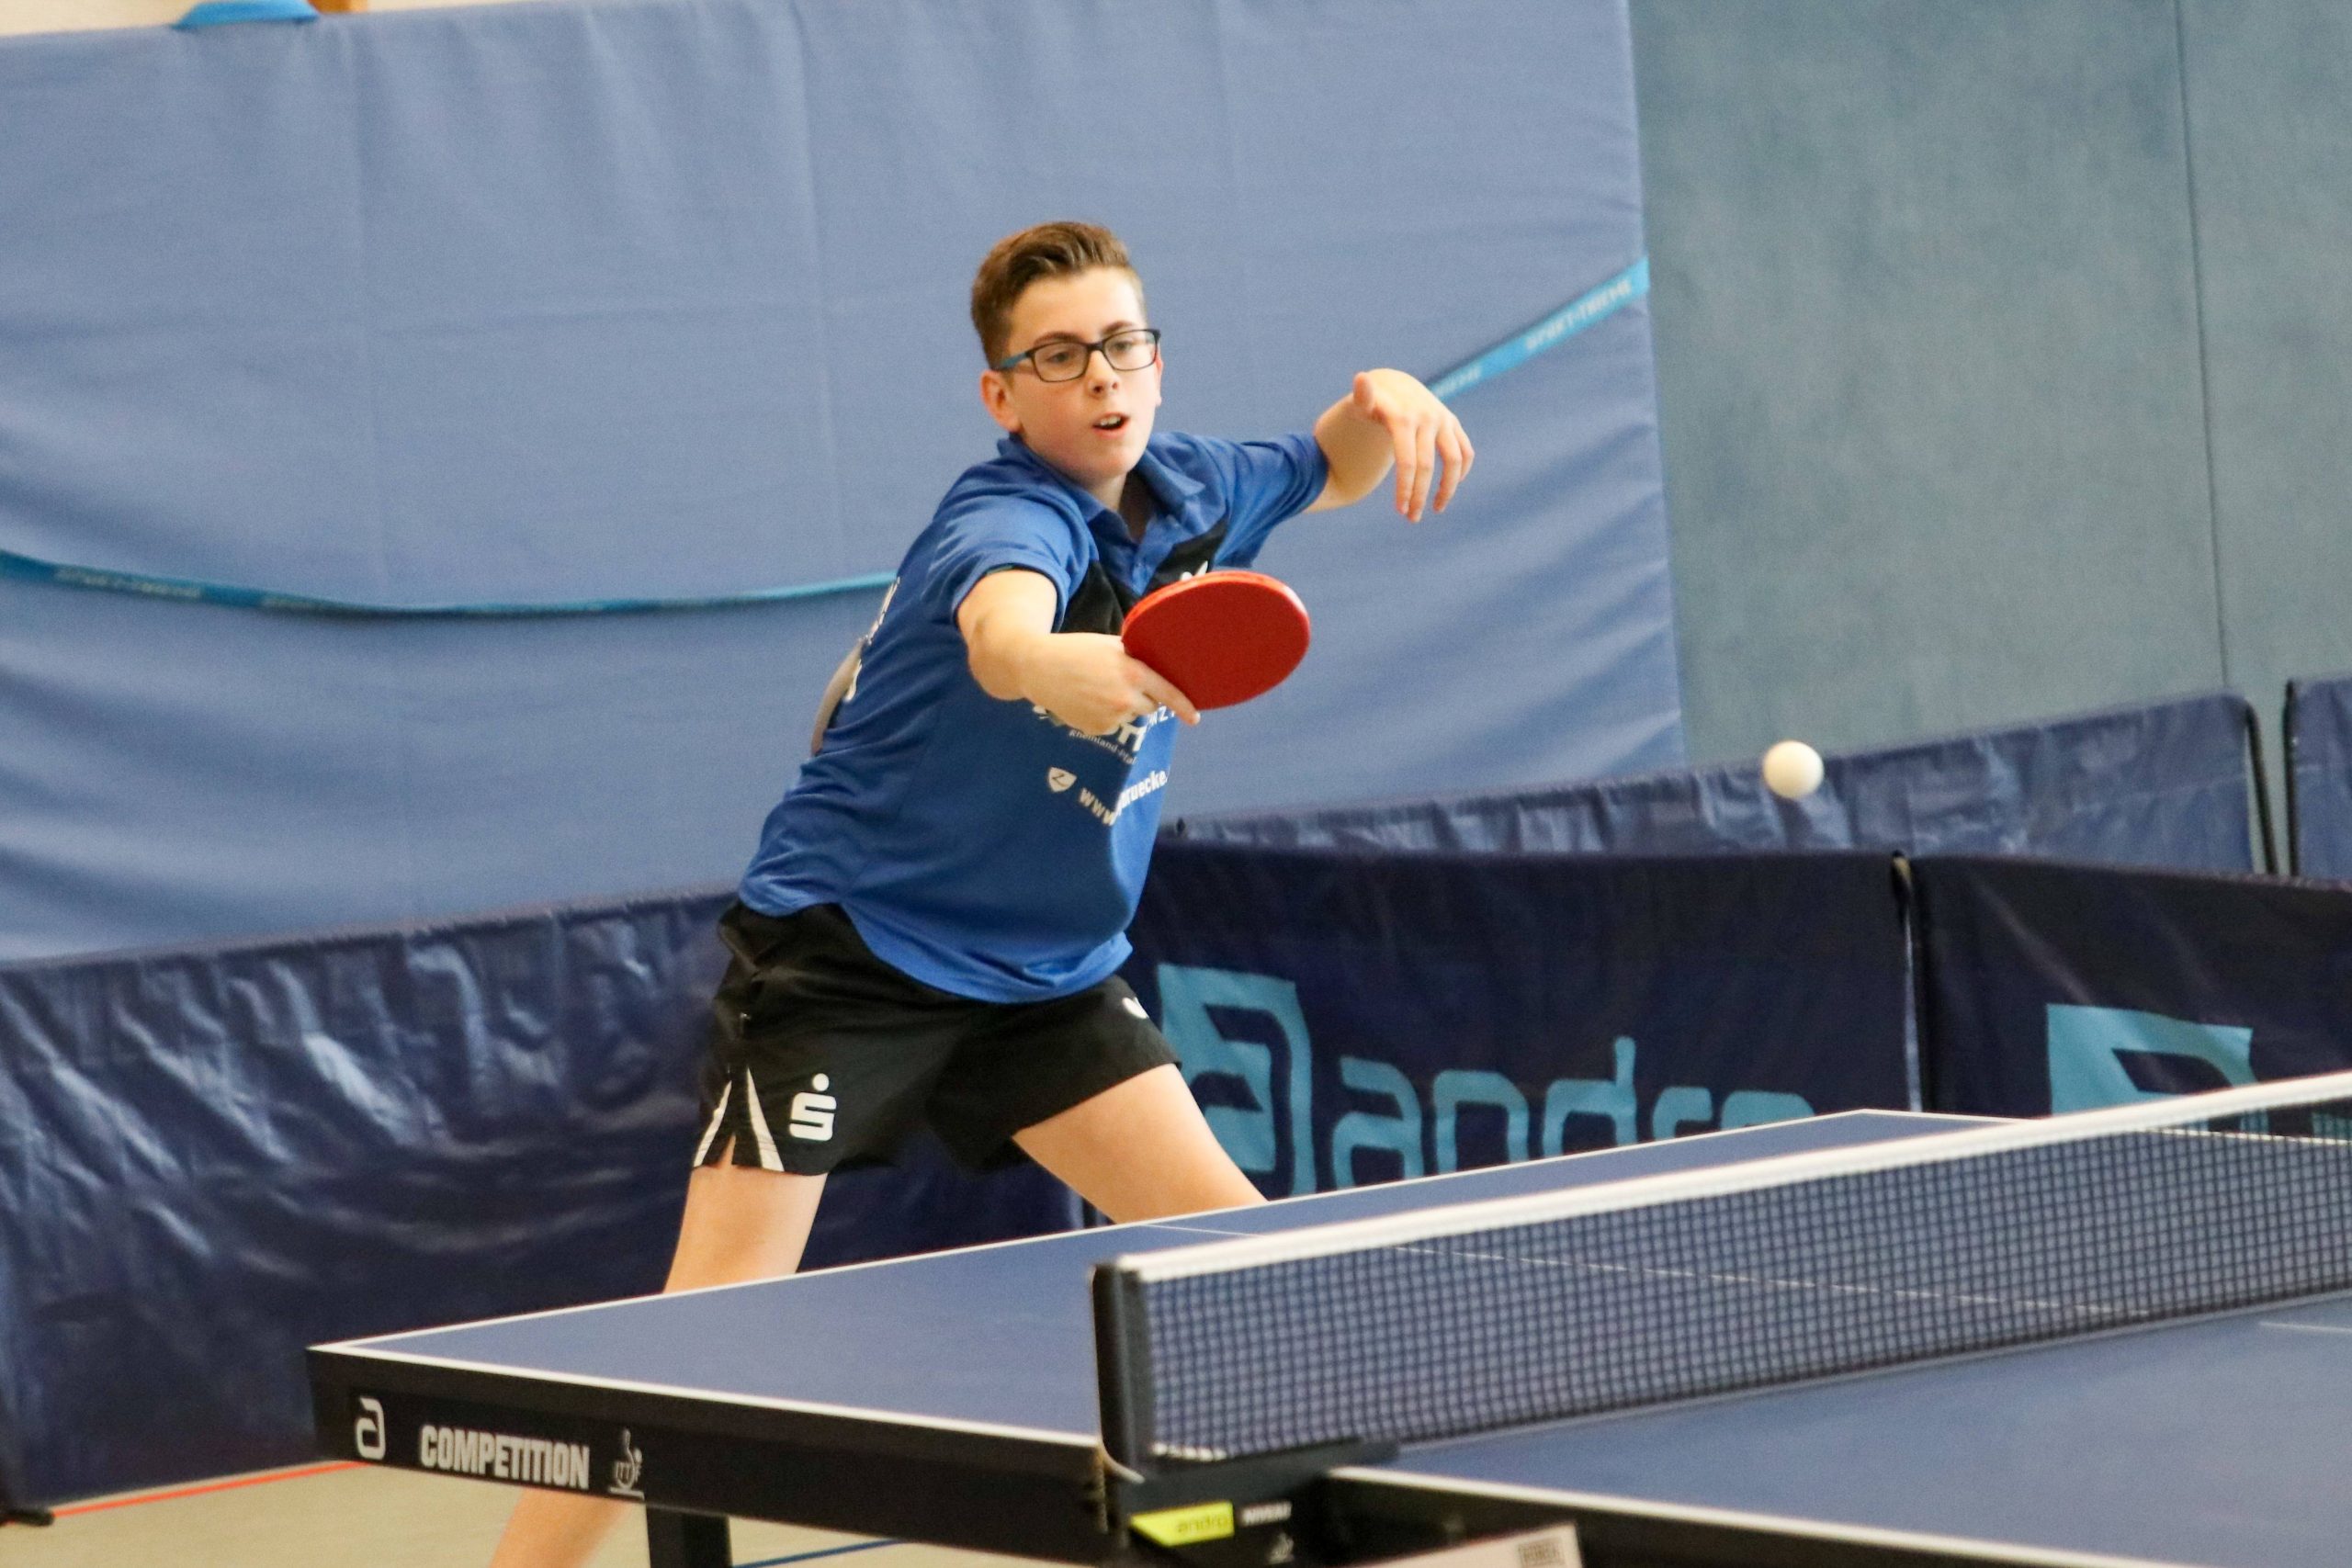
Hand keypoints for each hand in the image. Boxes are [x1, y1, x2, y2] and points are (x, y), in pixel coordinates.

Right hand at [1018, 632, 1200, 735]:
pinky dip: (1103, 715)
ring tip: (1095, 688)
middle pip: (1149, 706)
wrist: (1038, 667)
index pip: (1167, 693)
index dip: (1184, 706)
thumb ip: (1136, 657)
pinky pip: (1111, 724)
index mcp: (1132, 674)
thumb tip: (1158, 666)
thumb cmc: (1076, 650)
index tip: (1194, 718)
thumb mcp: (1110, 645)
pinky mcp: (1096, 729)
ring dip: (1121, 705)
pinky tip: (1086, 700)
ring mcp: (1110, 718)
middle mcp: (1125, 700)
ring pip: (1128, 714)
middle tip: (1116, 681)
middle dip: (1141, 697)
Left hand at [1350, 369, 1474, 521]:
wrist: (1394, 386)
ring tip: (1436, 509)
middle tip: (1411, 518)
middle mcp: (1428, 418)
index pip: (1408, 461)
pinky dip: (1461, 472)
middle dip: (1419, 495)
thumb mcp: (1363, 402)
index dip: (1405, 489)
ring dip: (1447, 489)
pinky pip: (1465, 452)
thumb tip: (1360, 377)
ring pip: (1455, 461)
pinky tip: (1447, 489)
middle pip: (1427, 466)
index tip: (1400, 511)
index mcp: (1404, 418)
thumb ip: (1361, 397)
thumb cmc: (1373, 404)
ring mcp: (1443, 420)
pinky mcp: (1453, 423)